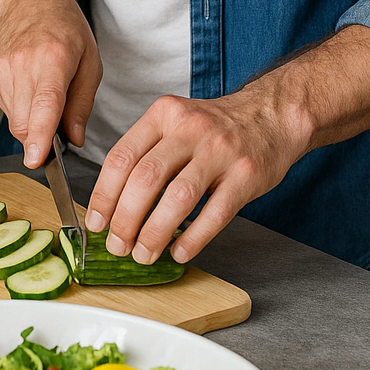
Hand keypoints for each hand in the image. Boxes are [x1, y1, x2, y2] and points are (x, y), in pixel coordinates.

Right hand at [0, 0, 101, 167]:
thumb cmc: (62, 25)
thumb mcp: (90, 60)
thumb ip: (82, 104)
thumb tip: (75, 139)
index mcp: (54, 57)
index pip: (45, 103)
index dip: (40, 135)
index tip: (36, 159)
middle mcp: (23, 64)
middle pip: (25, 122)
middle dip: (40, 139)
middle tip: (59, 129)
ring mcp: (2, 70)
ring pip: (15, 121)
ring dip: (32, 122)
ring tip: (45, 92)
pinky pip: (7, 109)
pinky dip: (22, 109)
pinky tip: (30, 87)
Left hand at [85, 85, 309, 265]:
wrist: (273, 115)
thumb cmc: (216, 127)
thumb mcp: (175, 122)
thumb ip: (146, 153)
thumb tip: (112, 204)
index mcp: (163, 115)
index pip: (121, 157)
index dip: (103, 195)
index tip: (96, 222)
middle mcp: (189, 129)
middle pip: (144, 179)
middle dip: (125, 220)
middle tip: (118, 245)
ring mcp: (220, 152)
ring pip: (177, 198)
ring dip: (155, 233)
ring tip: (144, 254)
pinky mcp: (246, 175)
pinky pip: (215, 213)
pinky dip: (194, 238)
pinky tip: (180, 252)